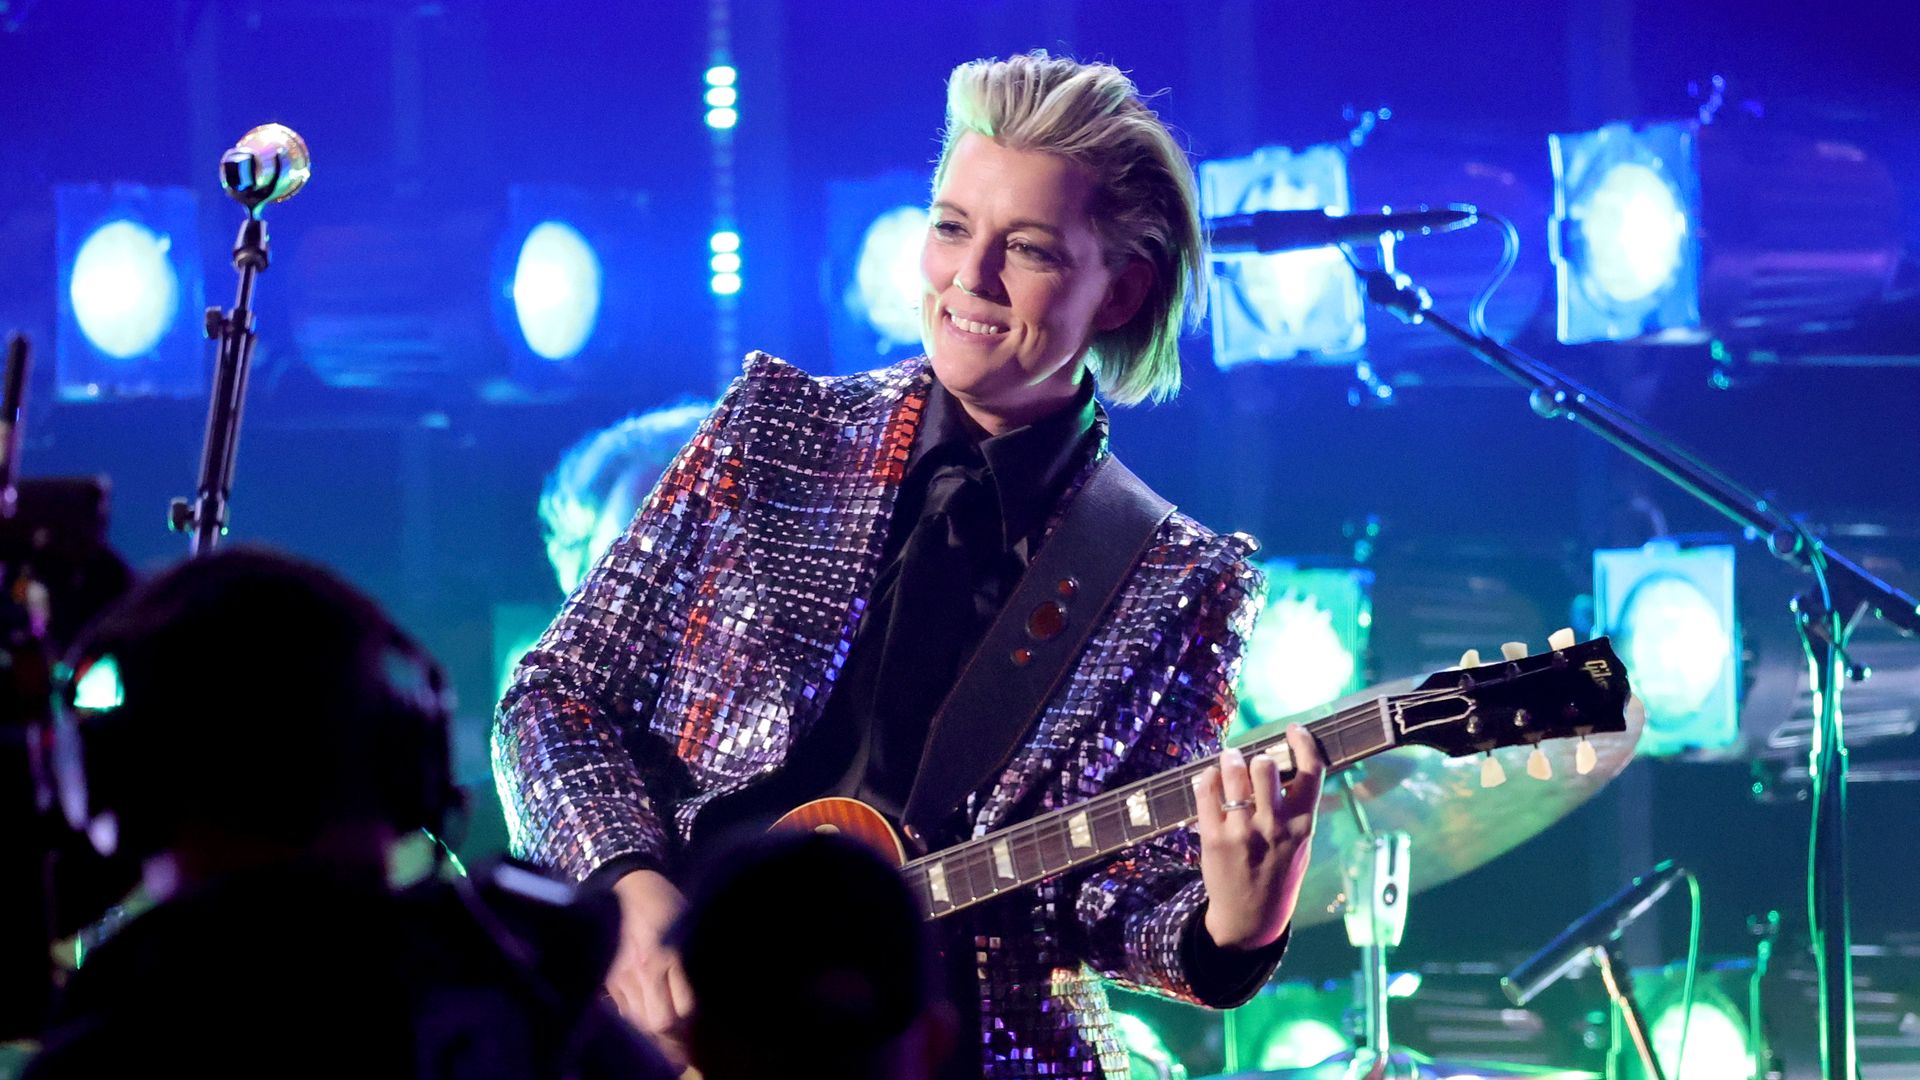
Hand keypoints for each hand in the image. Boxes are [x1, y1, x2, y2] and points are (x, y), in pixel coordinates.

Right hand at [607, 869, 693, 1068]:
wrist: (626, 885)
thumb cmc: (667, 902)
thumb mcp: (691, 924)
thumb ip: (699, 958)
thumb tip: (712, 988)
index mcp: (671, 953)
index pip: (686, 1007)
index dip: (696, 1021)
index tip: (704, 1023)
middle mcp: (645, 969)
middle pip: (661, 1022)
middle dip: (676, 1035)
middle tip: (686, 1036)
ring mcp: (623, 976)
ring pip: (640, 1023)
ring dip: (656, 1032)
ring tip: (669, 1029)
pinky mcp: (608, 979)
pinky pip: (624, 1013)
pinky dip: (638, 1021)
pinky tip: (650, 1015)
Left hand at [1191, 724, 1324, 949]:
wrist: (1250, 920)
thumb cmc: (1278, 876)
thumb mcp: (1300, 846)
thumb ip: (1297, 810)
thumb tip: (1286, 768)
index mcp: (1304, 826)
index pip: (1312, 771)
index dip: (1303, 743)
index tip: (1293, 730)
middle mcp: (1275, 827)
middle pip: (1265, 767)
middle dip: (1257, 757)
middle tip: (1249, 759)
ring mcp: (1243, 833)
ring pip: (1234, 774)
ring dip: (1230, 760)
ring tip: (1228, 760)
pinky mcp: (1214, 839)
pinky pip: (1207, 792)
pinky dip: (1207, 778)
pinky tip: (1210, 778)